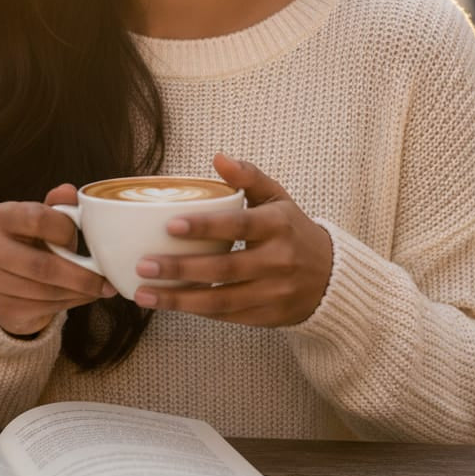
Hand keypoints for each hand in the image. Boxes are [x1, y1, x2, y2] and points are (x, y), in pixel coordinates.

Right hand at [0, 184, 116, 337]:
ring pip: (43, 290)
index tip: (85, 239)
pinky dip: (67, 304)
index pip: (37, 218)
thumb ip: (59, 206)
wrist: (7, 280)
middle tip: (105, 281)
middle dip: (80, 275)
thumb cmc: (34, 242)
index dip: (66, 230)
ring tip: (97, 289)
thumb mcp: (46, 220)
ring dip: (77, 292)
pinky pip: (40, 308)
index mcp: (0, 215)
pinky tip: (79, 298)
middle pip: (40, 264)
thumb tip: (71, 192)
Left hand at [133, 153, 331, 326]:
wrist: (330, 277)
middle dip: (181, 268)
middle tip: (144, 265)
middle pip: (224, 268)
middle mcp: (278, 261)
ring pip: (221, 300)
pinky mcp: (268, 317)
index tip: (170, 225)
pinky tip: (168, 304)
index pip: (239, 225)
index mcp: (278, 225)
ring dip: (179, 299)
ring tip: (143, 293)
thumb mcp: (277, 198)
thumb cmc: (291, 230)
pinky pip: (226, 317)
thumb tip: (218, 158)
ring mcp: (274, 293)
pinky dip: (196, 312)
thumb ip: (248, 176)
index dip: (206, 226)